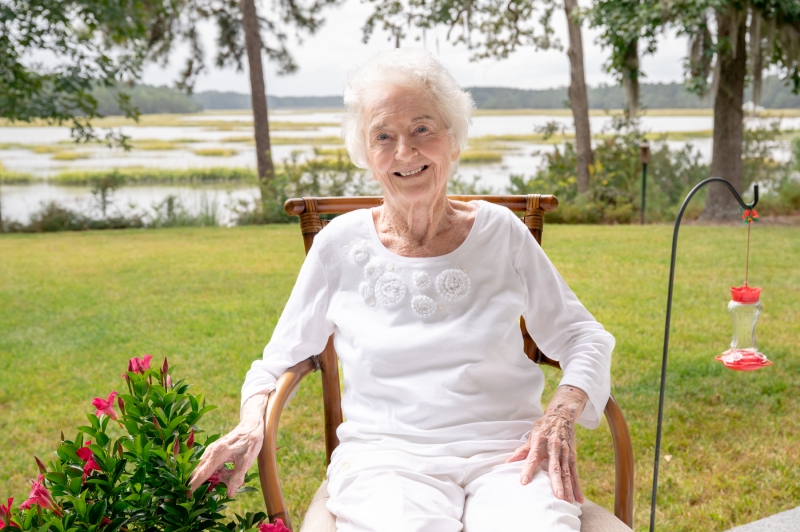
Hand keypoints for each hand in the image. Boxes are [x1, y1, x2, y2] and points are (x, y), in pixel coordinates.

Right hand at [188, 390, 269, 497]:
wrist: (251, 426)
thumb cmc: (250, 442)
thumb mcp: (247, 461)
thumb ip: (237, 478)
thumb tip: (229, 494)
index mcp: (217, 453)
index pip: (201, 473)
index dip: (193, 486)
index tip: (186, 497)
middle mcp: (211, 452)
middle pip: (199, 472)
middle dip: (196, 485)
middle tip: (193, 497)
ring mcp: (211, 451)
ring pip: (206, 470)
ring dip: (214, 479)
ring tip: (228, 479)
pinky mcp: (214, 452)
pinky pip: (212, 466)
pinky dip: (218, 473)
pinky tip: (230, 473)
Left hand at [506, 385, 587, 503]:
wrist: (561, 415)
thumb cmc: (543, 427)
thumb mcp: (531, 435)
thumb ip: (521, 451)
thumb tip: (507, 462)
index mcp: (539, 442)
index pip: (532, 458)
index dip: (527, 469)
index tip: (523, 482)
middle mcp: (553, 447)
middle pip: (554, 467)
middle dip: (556, 482)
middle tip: (557, 496)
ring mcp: (564, 452)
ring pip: (567, 472)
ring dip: (568, 487)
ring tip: (568, 502)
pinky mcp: (572, 455)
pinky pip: (575, 473)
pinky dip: (577, 486)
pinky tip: (579, 498)